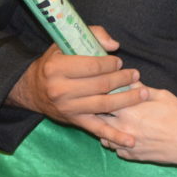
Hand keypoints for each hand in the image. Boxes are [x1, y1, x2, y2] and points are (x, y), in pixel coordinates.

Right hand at [6, 26, 145, 142]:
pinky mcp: (74, 121)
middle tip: (136, 75)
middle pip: (101, 85)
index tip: (119, 62)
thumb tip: (114, 45)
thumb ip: (92, 35)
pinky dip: (115, 136)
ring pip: (104, 105)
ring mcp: (68, 108)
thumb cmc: (53, 63)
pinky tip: (131, 141)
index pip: (92, 66)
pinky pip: (98, 129)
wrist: (34, 90)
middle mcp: (61, 90)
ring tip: (143, 94)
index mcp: (57, 68)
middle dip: (122, 80)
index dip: (110, 64)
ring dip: (127, 100)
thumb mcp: (65, 43)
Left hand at [99, 88, 176, 168]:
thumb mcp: (161, 95)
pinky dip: (117, 143)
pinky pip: (117, 150)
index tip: (103, 93)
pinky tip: (124, 137)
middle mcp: (123, 129)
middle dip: (99, 114)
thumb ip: (141, 89)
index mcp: (128, 111)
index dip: (101, 96)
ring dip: (106, 130)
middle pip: (99, 121)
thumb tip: (129, 81)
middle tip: (103, 107)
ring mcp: (127, 145)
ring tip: (113, 122)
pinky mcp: (133, 157)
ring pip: (105, 138)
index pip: (103, 102)